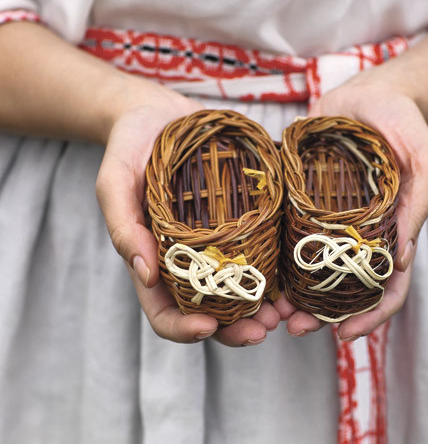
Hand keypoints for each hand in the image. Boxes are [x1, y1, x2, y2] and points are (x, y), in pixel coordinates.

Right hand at [96, 83, 279, 345]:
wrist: (160, 113)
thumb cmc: (129, 148)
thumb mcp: (115, 182)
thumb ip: (123, 225)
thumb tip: (146, 274)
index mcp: (155, 263)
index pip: (164, 312)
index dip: (184, 328)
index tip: (207, 327)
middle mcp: (190, 263)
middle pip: (211, 313)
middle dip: (236, 330)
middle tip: (262, 330)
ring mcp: (219, 246)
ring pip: (243, 293)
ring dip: (264, 310)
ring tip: (286, 313)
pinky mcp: (245, 223)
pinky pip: (265, 255)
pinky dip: (282, 274)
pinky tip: (297, 279)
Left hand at [275, 75, 427, 339]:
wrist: (368, 91)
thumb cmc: (404, 125)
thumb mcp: (424, 162)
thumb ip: (417, 206)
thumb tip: (405, 260)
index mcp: (391, 236)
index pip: (387, 290)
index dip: (370, 317)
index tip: (345, 336)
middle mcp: (357, 238)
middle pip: (342, 292)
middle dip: (320, 317)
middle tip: (294, 327)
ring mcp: (326, 224)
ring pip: (310, 274)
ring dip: (291, 298)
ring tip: (270, 311)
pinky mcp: (299, 204)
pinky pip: (285, 238)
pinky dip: (273, 261)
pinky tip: (254, 272)